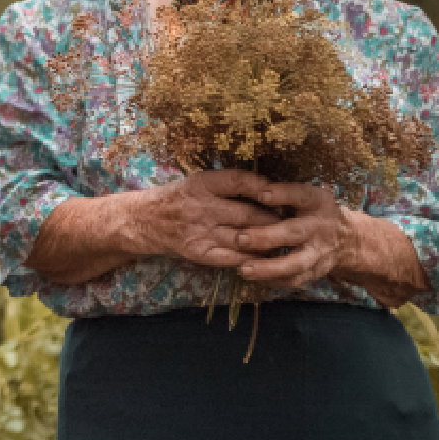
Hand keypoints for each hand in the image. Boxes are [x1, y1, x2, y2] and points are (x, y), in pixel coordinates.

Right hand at [131, 170, 285, 268]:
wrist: (145, 220)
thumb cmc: (178, 198)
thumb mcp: (198, 182)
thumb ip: (228, 185)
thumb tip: (267, 187)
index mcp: (202, 184)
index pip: (239, 181)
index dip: (262, 186)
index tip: (278, 191)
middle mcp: (202, 207)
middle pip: (248, 213)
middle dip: (274, 218)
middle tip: (293, 221)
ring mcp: (201, 232)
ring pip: (245, 237)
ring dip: (268, 241)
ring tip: (286, 241)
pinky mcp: (200, 252)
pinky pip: (233, 257)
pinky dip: (252, 258)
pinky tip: (266, 258)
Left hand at [234, 182, 352, 289]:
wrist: (346, 238)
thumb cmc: (313, 210)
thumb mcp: (305, 195)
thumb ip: (282, 194)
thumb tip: (249, 189)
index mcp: (316, 202)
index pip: (301, 195)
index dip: (282, 194)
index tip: (261, 194)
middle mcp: (319, 227)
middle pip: (294, 232)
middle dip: (266, 237)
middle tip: (241, 238)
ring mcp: (318, 252)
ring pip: (295, 263)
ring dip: (268, 268)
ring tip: (244, 269)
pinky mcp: (315, 271)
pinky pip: (295, 280)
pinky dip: (274, 281)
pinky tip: (254, 278)